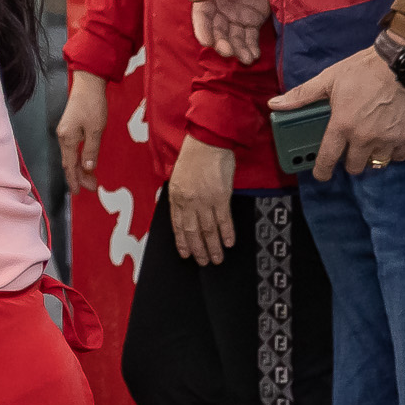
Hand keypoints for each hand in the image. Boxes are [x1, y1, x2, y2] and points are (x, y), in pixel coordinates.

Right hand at [57, 71, 108, 190]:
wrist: (88, 84)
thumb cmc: (92, 105)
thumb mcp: (96, 130)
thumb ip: (91, 151)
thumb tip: (87, 168)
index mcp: (67, 139)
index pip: (69, 166)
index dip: (74, 180)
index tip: (79, 193)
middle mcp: (63, 137)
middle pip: (69, 163)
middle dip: (78, 177)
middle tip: (92, 188)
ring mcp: (65, 132)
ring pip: (70, 156)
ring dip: (79, 169)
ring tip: (91, 179)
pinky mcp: (69, 128)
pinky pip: (72, 149)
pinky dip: (78, 159)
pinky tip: (85, 162)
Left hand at [166, 136, 237, 265]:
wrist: (208, 142)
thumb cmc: (193, 156)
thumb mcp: (178, 176)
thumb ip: (180, 195)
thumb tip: (184, 210)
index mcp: (176, 196)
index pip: (177, 224)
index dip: (182, 241)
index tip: (185, 254)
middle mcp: (189, 201)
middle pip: (192, 231)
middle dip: (197, 249)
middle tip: (203, 262)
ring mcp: (205, 200)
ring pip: (208, 229)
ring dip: (212, 247)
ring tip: (216, 259)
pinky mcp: (221, 197)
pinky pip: (224, 219)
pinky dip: (226, 233)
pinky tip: (228, 243)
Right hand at [188, 0, 270, 62]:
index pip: (202, 16)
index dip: (202, 29)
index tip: (206, 42)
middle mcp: (221, 9)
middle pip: (218, 31)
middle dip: (222, 43)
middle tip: (228, 52)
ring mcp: (237, 16)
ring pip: (234, 37)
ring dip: (238, 49)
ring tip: (246, 59)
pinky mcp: (253, 20)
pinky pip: (250, 37)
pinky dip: (250, 48)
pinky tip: (253, 56)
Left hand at [270, 44, 404, 181]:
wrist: (403, 63)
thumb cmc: (363, 69)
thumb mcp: (329, 79)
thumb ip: (302, 95)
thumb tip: (273, 104)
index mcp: (342, 126)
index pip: (328, 158)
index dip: (322, 170)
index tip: (321, 175)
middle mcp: (364, 138)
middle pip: (355, 166)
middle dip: (350, 161)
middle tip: (350, 149)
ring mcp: (388, 139)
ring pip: (377, 163)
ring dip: (371, 158)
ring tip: (370, 145)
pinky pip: (399, 156)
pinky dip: (393, 153)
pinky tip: (389, 142)